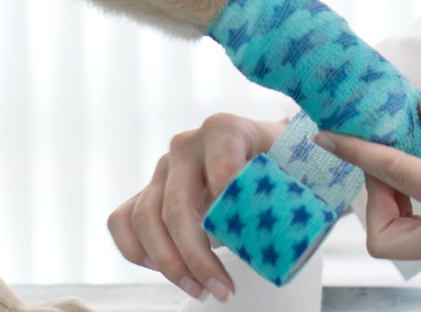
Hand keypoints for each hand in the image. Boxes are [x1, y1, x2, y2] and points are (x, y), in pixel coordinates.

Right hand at [106, 112, 284, 300]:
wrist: (264, 154)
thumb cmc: (282, 164)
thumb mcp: (298, 163)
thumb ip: (298, 173)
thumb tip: (290, 196)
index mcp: (224, 130)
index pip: (220, 168)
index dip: (227, 205)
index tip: (241, 242)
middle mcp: (186, 145)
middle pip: (176, 205)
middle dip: (196, 256)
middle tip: (223, 290)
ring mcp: (163, 169)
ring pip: (144, 218)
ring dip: (169, 263)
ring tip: (201, 291)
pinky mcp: (148, 191)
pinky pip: (122, 221)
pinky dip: (137, 252)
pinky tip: (171, 272)